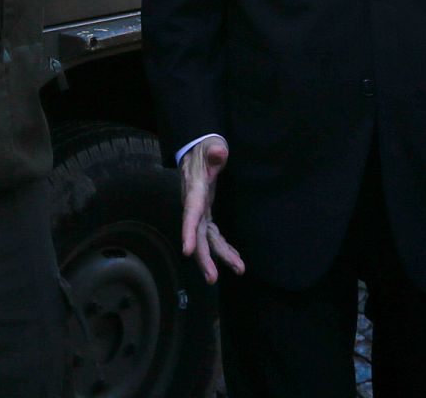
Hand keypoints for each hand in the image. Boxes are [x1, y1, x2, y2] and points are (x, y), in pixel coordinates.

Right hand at [179, 135, 243, 283]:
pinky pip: (213, 235)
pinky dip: (224, 247)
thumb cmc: (204, 148)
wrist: (197, 149)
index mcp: (194, 190)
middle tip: (212, 278)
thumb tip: (218, 151)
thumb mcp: (210, 145)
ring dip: (220, 256)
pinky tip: (235, 259)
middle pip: (197, 235)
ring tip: (239, 269)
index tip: (187, 251)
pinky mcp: (206, 214)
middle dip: (204, 258)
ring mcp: (200, 212)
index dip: (188, 232)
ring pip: (206, 239)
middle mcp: (194, 205)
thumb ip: (214, 150)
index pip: (190, 213)